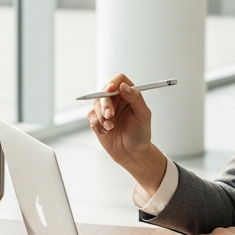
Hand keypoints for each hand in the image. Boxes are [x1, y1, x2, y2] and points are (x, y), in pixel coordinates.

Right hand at [87, 74, 168, 194]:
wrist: (132, 153)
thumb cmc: (140, 134)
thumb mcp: (143, 115)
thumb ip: (135, 98)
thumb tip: (123, 86)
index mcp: (128, 95)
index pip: (118, 80)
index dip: (113, 82)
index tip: (110, 90)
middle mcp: (116, 100)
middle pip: (104, 91)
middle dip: (105, 103)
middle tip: (110, 115)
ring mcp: (105, 110)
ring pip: (95, 103)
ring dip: (102, 116)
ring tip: (111, 127)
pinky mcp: (97, 120)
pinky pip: (91, 116)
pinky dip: (97, 124)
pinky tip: (106, 132)